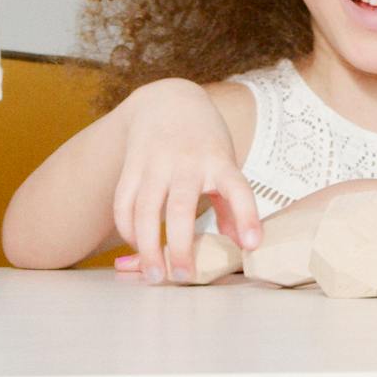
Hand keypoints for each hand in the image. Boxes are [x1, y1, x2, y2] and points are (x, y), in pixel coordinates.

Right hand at [109, 82, 262, 283]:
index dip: (247, 217)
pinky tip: (136, 245)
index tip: (253, 244)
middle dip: (180, 246)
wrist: (167, 99)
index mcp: (219, 161)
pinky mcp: (131, 166)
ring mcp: (156, 163)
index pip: (238, 189)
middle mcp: (187, 162)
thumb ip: (231, 204)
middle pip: (181, 208)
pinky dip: (127, 229)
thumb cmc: (204, 140)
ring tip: (153, 275)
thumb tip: (241, 244)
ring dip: (147, 246)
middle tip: (181, 277)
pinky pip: (123, 203)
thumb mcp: (225, 162)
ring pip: (145, 210)